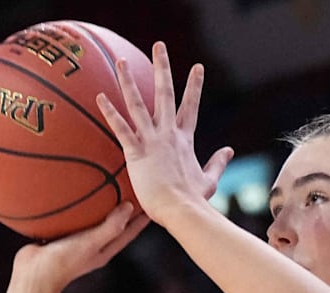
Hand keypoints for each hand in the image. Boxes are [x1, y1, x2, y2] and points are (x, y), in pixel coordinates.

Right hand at [12, 202, 149, 292]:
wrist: (32, 275)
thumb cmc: (64, 261)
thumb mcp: (91, 243)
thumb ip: (110, 227)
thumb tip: (130, 206)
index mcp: (104, 250)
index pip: (130, 231)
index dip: (142, 218)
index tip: (153, 201)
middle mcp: (93, 246)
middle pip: (114, 225)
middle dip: (124, 209)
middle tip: (132, 190)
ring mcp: (75, 242)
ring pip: (91, 220)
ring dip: (98, 206)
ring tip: (102, 186)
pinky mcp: (59, 237)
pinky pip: (69, 218)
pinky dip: (72, 207)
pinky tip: (68, 192)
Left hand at [96, 42, 233, 224]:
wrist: (181, 210)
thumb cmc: (192, 200)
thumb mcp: (209, 179)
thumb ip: (218, 162)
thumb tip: (230, 150)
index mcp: (185, 139)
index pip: (191, 106)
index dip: (194, 86)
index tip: (197, 67)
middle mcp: (168, 134)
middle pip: (165, 93)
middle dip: (162, 68)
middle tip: (159, 46)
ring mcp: (152, 141)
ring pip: (138, 104)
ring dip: (129, 82)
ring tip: (122, 61)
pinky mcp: (137, 153)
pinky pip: (121, 128)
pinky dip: (110, 112)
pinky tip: (100, 96)